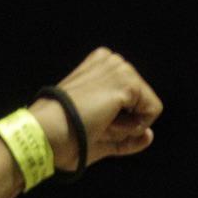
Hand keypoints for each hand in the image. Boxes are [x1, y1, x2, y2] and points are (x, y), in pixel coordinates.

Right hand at [29, 48, 161, 170]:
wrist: (45, 134)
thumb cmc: (64, 137)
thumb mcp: (101, 135)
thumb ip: (128, 135)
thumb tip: (150, 135)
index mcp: (100, 65)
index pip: (130, 98)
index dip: (118, 121)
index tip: (92, 123)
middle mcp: (111, 60)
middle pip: (141, 101)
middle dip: (124, 122)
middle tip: (94, 125)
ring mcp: (119, 68)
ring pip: (147, 106)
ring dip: (126, 125)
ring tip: (98, 123)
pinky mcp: (127, 82)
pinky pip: (151, 112)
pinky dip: (133, 126)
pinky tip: (107, 123)